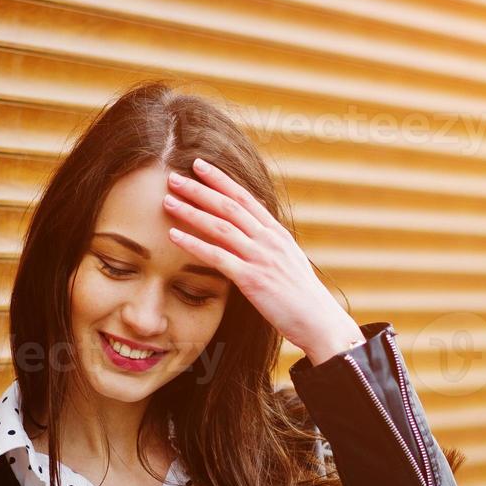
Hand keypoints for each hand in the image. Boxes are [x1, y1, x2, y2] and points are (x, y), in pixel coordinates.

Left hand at [162, 158, 362, 362]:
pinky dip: (193, 244)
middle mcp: (268, 240)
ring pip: (219, 227)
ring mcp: (260, 258)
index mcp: (276, 233)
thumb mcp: (289, 260)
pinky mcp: (251, 279)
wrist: (318, 320)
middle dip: (199, 189)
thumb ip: (270, 244)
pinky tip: (173, 236)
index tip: (199, 165)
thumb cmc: (302, 296)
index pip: (245, 197)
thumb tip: (255, 233)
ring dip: (191, 211)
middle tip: (173, 177)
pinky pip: (217, 257)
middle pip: (228, 206)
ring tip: (168, 201)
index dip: (220, 179)